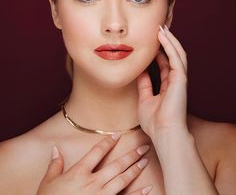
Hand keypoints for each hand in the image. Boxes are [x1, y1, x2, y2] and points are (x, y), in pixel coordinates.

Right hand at [37, 134, 151, 194]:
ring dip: (135, 169)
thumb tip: (55, 149)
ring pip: (122, 180)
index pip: (97, 152)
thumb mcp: (48, 183)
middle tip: (143, 147)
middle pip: (116, 165)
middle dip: (131, 155)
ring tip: (145, 160)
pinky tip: (147, 188)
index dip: (108, 142)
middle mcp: (92, 183)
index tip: (117, 135)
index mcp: (78, 173)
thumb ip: (54, 165)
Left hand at [137, 25, 187, 136]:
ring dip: (170, 40)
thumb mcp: (145, 99)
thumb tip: (139, 72)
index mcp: (168, 86)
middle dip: (166, 42)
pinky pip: (176, 57)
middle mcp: (176, 81)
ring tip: (161, 28)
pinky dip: (170, 45)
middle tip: (159, 29)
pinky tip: (163, 36)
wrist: (163, 133)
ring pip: (177, 53)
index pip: (165, 65)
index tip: (151, 43)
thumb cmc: (155, 122)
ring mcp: (180, 79)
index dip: (159, 53)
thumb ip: (143, 85)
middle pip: (173, 56)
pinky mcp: (181, 78)